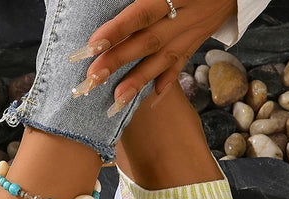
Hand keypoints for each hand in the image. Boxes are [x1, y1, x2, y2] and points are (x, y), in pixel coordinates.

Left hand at [69, 0, 236, 115]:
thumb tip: (115, 9)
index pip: (141, 14)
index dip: (117, 30)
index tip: (93, 45)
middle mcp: (183, 17)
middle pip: (147, 42)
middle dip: (118, 60)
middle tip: (93, 77)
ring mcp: (191, 33)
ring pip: (163, 59)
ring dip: (139, 80)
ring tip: (117, 99)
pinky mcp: (195, 42)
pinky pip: (181, 64)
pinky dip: (167, 81)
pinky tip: (153, 97)